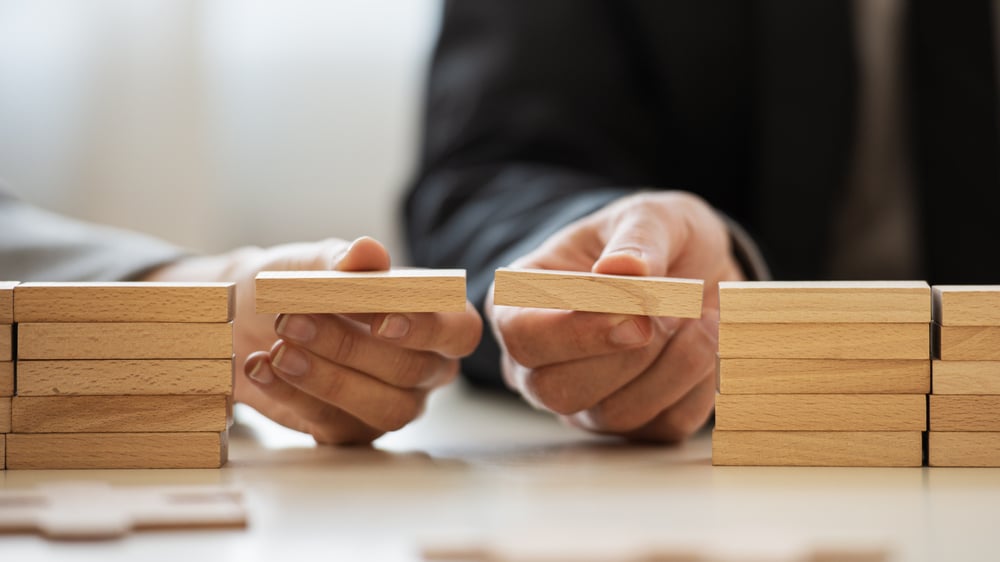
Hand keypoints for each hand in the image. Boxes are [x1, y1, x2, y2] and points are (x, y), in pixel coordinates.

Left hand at [146, 237, 481, 443]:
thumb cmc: (300, 286)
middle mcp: (424, 368)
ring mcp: (391, 403)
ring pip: (383, 408)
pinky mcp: (351, 430)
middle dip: (351, 346)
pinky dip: (292, 396)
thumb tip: (366, 252)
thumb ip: (342, 260)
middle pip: (411, 370)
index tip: (382, 320)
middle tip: (293, 321)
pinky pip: (334, 425)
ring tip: (278, 350)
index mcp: (435, 319)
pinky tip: (261, 369)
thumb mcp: (314, 263)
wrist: (250, 318)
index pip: (457, 331)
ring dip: (326, 379)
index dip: (427, 329)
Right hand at [487, 192, 742, 441]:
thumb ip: (636, 239)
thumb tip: (621, 271)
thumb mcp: (652, 217)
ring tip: (703, 314)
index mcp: (523, 303)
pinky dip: (700, 383)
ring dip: (673, 364)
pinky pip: (665, 425)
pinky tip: (708, 340)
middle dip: (626, 354)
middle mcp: (543, 363)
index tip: (637, 306)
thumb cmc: (658, 240)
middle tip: (674, 309)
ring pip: (615, 415)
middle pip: (557, 391)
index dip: (577, 331)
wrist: (705, 267)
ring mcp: (587, 401)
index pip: (522, 337)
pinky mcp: (637, 425)